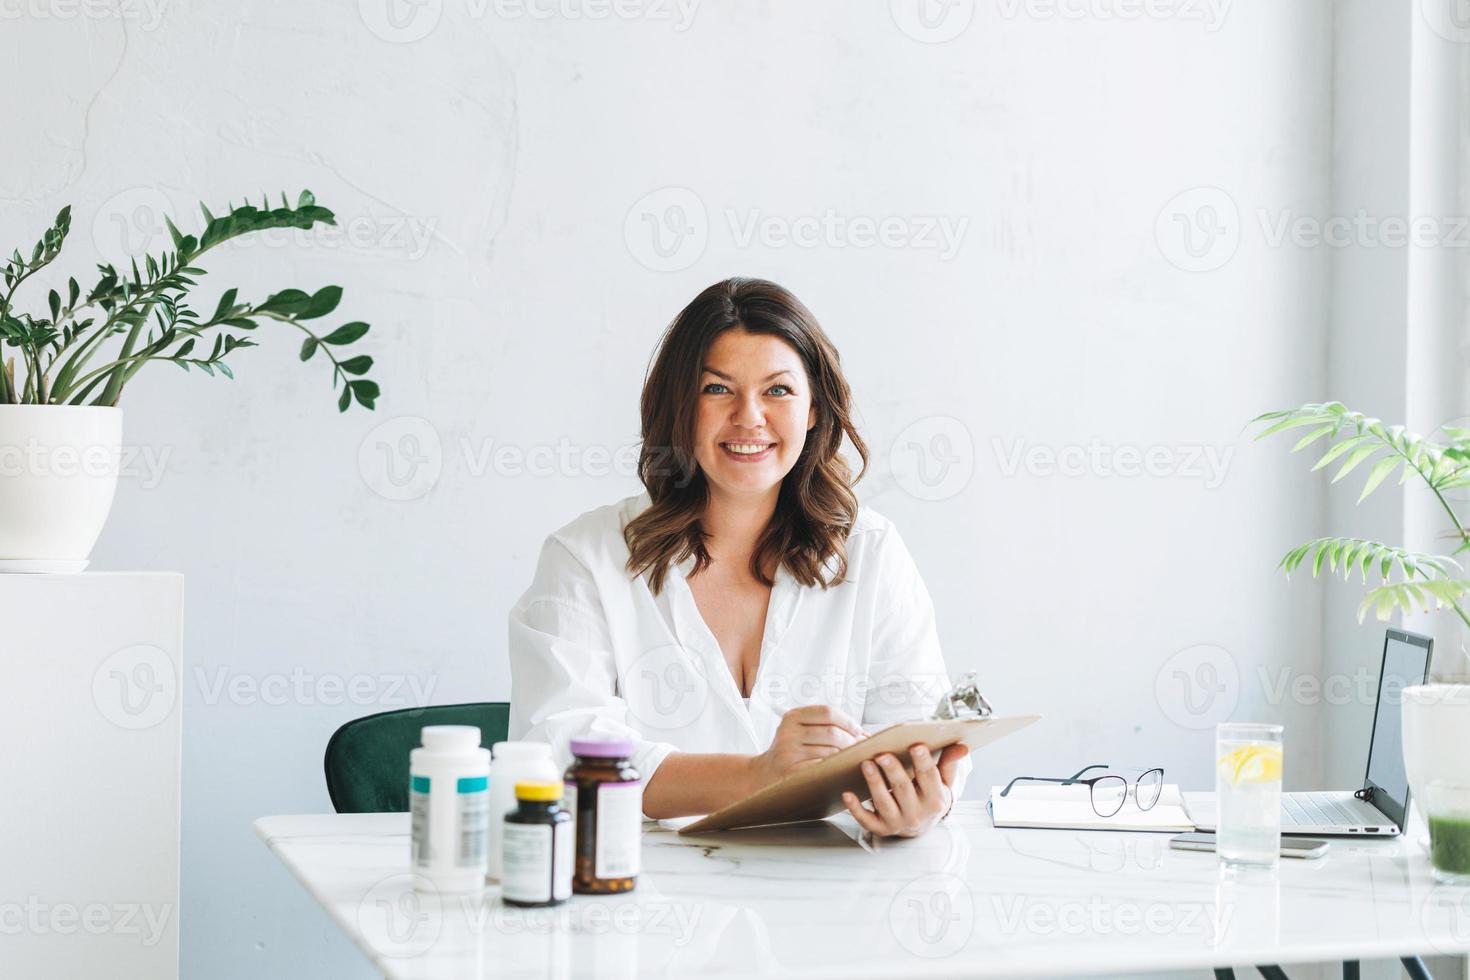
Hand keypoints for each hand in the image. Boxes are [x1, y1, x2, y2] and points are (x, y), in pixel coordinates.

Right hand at [749, 704, 866, 789]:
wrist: (764, 775)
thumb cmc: (791, 752)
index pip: (827, 712)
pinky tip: (841, 770)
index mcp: (792, 717)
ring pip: (830, 751)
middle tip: (862, 749)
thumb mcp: (799, 730)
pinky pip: (823, 767)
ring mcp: (788, 752)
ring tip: (855, 759)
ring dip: (847, 756)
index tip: (859, 730)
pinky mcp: (791, 771)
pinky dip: (836, 768)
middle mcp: (788, 732)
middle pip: (832, 732)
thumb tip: (864, 733)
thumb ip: (824, 725)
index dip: (848, 721)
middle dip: (852, 741)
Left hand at [841, 742, 968, 837]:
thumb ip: (949, 764)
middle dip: (893, 771)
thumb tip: (962, 746)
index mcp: (935, 800)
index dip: (923, 762)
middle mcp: (917, 813)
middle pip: (903, 789)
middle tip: (882, 754)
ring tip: (865, 764)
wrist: (920, 828)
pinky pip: (866, 820)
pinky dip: (856, 808)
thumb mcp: (943, 783)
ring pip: (884, 802)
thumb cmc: (929, 797)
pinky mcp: (881, 829)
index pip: (929, 778)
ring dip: (874, 783)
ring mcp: (897, 822)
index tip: (916, 745)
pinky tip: (848, 794)